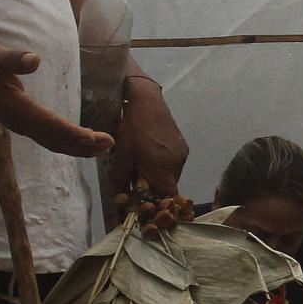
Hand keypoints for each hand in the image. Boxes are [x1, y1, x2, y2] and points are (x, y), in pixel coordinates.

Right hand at [0, 44, 112, 156]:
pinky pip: (50, 139)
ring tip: (104, 149)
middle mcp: (21, 123)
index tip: (92, 138)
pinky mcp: (25, 125)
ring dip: (79, 148)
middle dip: (83, 144)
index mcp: (17, 109)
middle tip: (109, 144)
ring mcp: (23, 126)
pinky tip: (85, 144)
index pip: (49, 124)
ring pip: (54, 142)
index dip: (71, 133)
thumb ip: (13, 60)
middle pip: (56, 139)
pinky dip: (69, 143)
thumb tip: (33, 59)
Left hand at [108, 78, 188, 196]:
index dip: (158, 201)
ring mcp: (182, 154)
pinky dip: (166, 164)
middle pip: (170, 187)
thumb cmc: (132, 130)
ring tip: (146, 164)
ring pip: (173, 175)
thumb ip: (121, 179)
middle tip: (141, 179)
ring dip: (161, 175)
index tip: (146, 198)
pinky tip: (154, 152)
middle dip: (156, 187)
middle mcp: (176, 163)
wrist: (148, 103)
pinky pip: (176, 162)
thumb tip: (119, 196)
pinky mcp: (183, 145)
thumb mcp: (122, 156)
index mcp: (162, 169)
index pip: (168, 196)